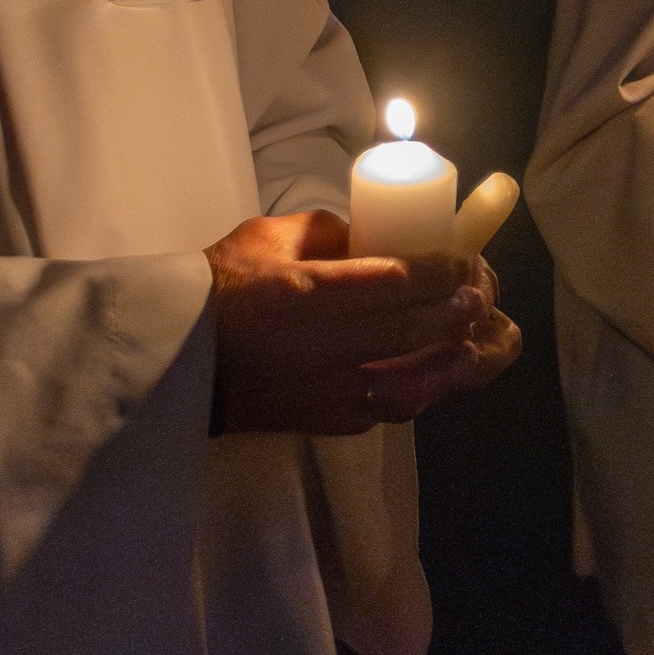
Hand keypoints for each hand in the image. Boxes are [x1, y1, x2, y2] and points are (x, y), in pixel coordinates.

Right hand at [207, 210, 507, 435]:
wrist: (172, 360)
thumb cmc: (218, 287)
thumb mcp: (268, 237)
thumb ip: (327, 232)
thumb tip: (376, 237)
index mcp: (308, 294)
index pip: (398, 282)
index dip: (444, 273)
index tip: (467, 260)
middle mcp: (323, 348)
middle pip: (414, 332)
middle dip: (458, 311)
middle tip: (480, 294)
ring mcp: (326, 393)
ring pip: (412, 384)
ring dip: (453, 362)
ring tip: (478, 342)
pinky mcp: (324, 422)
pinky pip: (388, 410)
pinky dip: (419, 392)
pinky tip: (439, 375)